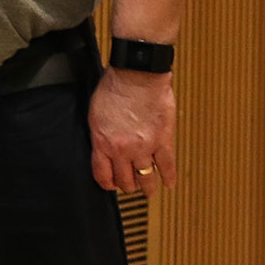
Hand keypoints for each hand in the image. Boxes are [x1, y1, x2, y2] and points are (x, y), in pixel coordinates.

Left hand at [89, 67, 175, 194]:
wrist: (137, 75)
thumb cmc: (115, 87)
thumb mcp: (95, 113)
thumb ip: (100, 134)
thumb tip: (103, 148)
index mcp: (102, 141)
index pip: (102, 175)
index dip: (107, 183)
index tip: (111, 185)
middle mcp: (122, 149)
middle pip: (125, 180)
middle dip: (126, 185)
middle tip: (130, 185)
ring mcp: (144, 147)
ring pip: (145, 178)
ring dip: (146, 186)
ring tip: (147, 190)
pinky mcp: (163, 141)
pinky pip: (167, 166)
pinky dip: (169, 177)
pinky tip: (169, 184)